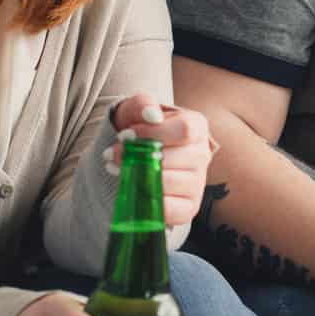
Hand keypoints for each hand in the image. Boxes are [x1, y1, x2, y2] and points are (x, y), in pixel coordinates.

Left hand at [108, 93, 213, 226]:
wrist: (133, 157)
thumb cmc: (137, 130)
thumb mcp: (135, 111)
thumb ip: (142, 104)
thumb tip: (152, 115)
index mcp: (196, 127)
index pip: (184, 130)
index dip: (152, 134)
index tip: (125, 135)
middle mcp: (202, 155)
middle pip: (178, 158)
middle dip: (140, 158)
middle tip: (112, 154)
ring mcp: (198, 184)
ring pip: (171, 184)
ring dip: (138, 179)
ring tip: (116, 169)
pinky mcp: (189, 207)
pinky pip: (173, 211)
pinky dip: (148, 202)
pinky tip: (132, 190)